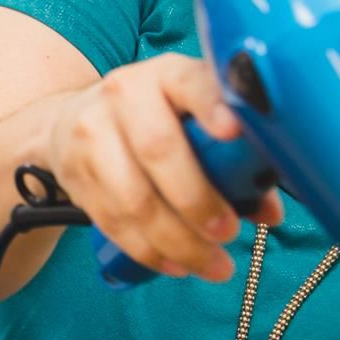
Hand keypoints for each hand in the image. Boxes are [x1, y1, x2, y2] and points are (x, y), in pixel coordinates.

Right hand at [44, 54, 281, 279]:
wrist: (69, 121)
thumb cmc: (152, 119)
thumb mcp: (189, 114)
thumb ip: (232, 155)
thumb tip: (270, 211)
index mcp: (166, 75)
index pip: (188, 82)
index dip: (211, 105)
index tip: (234, 131)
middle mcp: (123, 96)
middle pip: (158, 150)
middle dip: (197, 200)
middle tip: (228, 233)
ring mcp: (92, 135)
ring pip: (133, 198)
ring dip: (176, 241)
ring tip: (212, 265)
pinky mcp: (73, 175)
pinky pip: (112, 222)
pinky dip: (148, 252)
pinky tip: (175, 265)